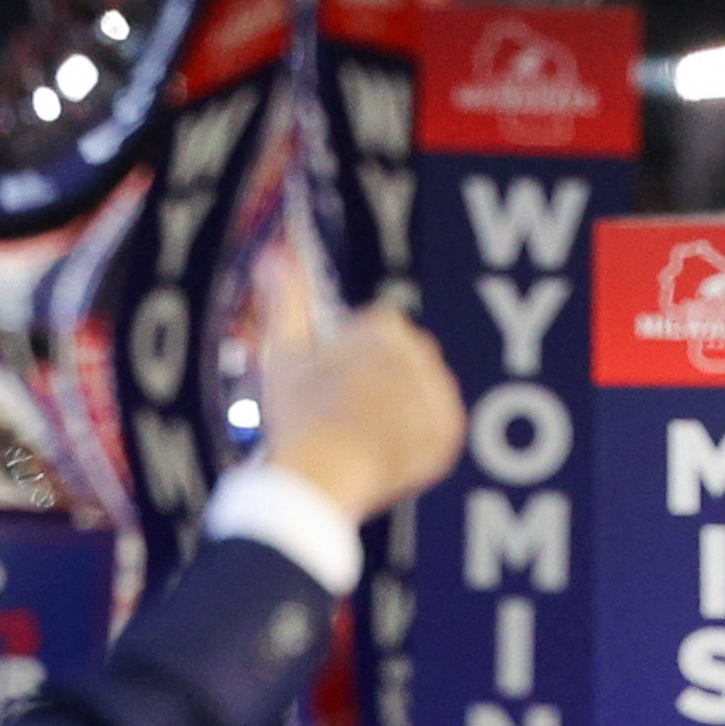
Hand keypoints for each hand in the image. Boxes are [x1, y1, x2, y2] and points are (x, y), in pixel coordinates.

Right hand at [258, 292, 464, 524]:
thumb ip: (285, 297)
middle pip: (397, 364)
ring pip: (416, 396)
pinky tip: (383, 452)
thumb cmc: (298, 414)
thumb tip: (275, 251)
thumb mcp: (283, 351)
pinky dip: (415, 442)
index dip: (343, 363)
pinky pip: (435, 431)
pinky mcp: (449, 432)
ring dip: (395, 412)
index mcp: (384, 326)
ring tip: (359, 437)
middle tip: (339, 416)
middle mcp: (421, 352)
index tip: (324, 388)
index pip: (370, 336)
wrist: (322, 474)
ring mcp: (439, 393)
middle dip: (374, 384)